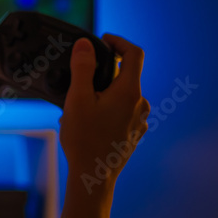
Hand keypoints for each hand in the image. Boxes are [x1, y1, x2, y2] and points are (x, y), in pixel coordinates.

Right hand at [60, 34, 149, 188]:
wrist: (93, 176)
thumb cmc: (84, 139)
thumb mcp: (77, 98)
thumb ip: (83, 68)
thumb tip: (86, 45)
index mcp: (129, 92)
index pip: (133, 54)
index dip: (118, 41)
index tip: (102, 41)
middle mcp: (139, 104)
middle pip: (125, 75)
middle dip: (101, 74)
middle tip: (77, 83)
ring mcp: (138, 120)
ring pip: (121, 95)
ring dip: (101, 94)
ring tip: (77, 109)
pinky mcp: (133, 133)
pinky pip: (121, 111)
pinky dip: (105, 109)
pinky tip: (87, 123)